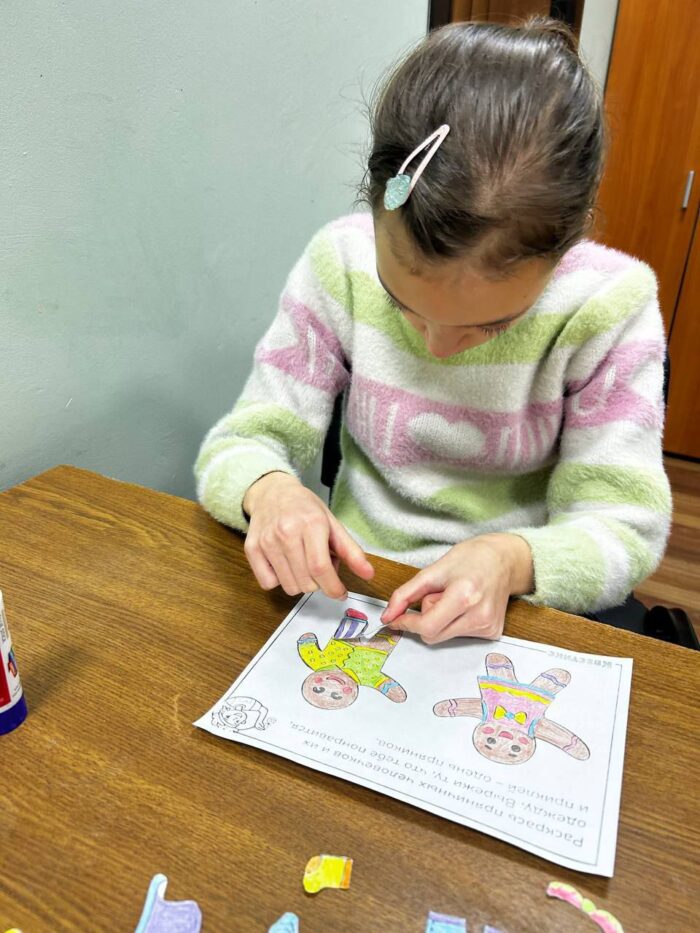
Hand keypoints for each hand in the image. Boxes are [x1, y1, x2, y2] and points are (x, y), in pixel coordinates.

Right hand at [243, 472, 373, 598]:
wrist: (272, 492)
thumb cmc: (305, 509)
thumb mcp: (332, 524)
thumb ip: (351, 551)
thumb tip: (369, 574)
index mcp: (311, 524)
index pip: (321, 568)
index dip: (333, 588)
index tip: (340, 593)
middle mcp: (287, 532)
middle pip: (306, 582)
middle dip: (319, 583)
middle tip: (318, 566)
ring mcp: (267, 541)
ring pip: (288, 586)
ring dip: (300, 583)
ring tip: (301, 563)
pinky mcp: (251, 549)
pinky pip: (268, 583)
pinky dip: (279, 580)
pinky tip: (284, 564)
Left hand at [380, 534, 532, 643]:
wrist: (505, 560)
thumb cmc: (471, 558)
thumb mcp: (433, 570)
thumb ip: (405, 594)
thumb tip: (387, 617)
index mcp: (463, 596)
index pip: (426, 626)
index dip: (406, 624)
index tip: (395, 619)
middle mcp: (479, 616)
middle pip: (432, 635)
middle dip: (426, 617)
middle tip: (438, 595)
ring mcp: (488, 627)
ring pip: (444, 636)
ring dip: (441, 620)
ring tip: (455, 597)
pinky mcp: (493, 632)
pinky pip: (460, 636)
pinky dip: (454, 623)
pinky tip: (466, 605)